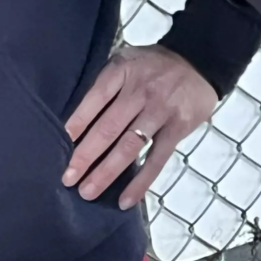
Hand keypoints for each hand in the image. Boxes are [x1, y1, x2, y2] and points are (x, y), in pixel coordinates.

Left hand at [63, 44, 220, 209]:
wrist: (199, 60)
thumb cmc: (153, 65)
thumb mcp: (126, 60)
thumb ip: (105, 86)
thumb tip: (76, 125)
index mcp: (123, 70)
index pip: (95, 98)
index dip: (77, 122)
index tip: (60, 145)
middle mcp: (141, 91)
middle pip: (109, 127)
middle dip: (86, 155)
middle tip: (67, 179)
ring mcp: (161, 110)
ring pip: (129, 146)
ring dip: (106, 172)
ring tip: (87, 192)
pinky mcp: (178, 128)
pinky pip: (157, 159)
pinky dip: (141, 182)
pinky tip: (125, 200)